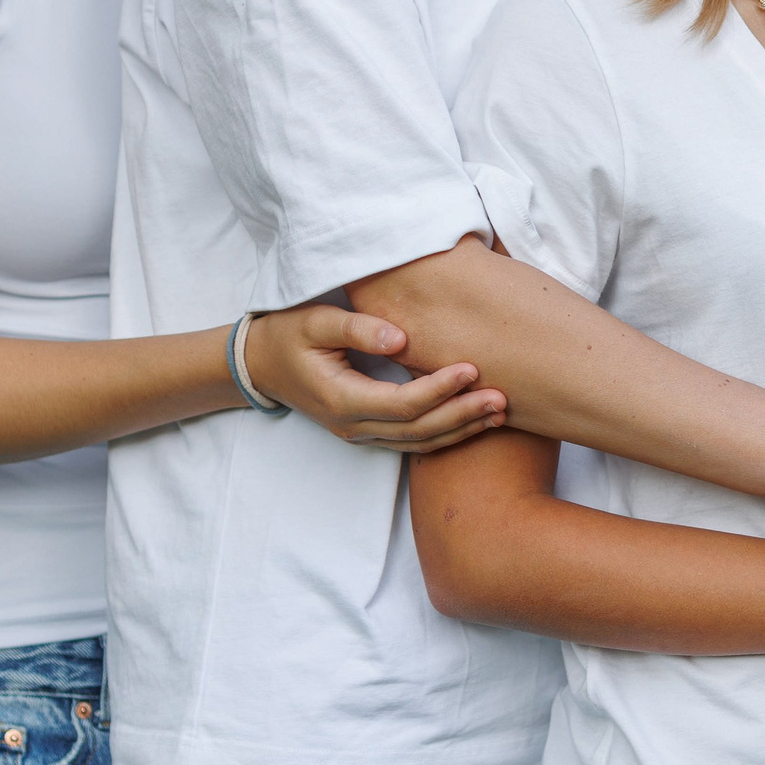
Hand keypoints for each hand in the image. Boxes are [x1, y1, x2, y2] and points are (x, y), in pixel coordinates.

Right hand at [241, 304, 504, 452]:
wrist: (262, 364)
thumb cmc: (289, 335)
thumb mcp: (316, 322)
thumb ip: (357, 328)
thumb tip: (400, 337)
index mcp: (342, 398)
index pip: (401, 404)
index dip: (438, 389)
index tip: (471, 368)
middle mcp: (353, 425)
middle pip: (418, 431)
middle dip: (462, 415)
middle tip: (502, 398)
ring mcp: (360, 434)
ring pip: (419, 443)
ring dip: (460, 429)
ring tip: (500, 412)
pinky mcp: (368, 431)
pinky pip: (412, 441)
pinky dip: (445, 433)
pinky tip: (474, 420)